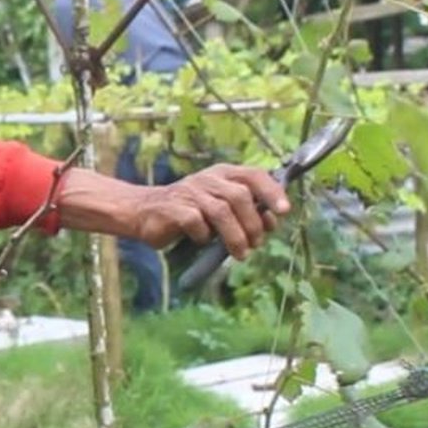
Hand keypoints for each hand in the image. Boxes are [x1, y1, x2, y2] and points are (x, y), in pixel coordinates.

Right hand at [131, 164, 290, 258]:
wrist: (144, 212)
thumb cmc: (188, 211)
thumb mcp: (219, 206)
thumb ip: (245, 210)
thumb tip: (271, 221)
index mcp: (222, 174)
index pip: (254, 175)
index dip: (272, 191)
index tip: (284, 211)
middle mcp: (207, 179)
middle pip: (240, 196)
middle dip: (253, 223)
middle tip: (256, 243)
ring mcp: (189, 192)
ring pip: (221, 211)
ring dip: (235, 236)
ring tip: (240, 253)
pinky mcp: (173, 208)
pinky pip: (196, 222)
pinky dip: (204, 236)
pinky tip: (202, 243)